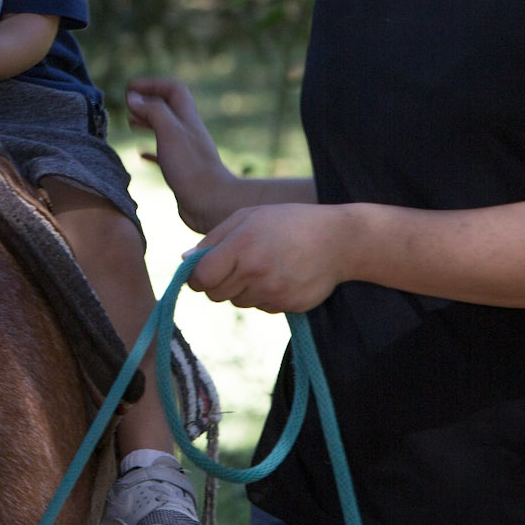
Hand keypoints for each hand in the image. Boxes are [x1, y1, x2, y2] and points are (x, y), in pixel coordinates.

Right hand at [126, 78, 237, 232]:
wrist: (210, 204)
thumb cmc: (191, 168)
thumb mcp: (170, 132)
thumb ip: (153, 111)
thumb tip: (133, 98)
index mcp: (187, 119)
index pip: (173, 89)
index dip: (152, 84)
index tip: (130, 89)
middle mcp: (187, 132)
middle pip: (168, 107)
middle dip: (147, 102)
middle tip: (127, 106)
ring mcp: (184, 152)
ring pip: (164, 129)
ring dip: (147, 122)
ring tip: (130, 123)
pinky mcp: (180, 170)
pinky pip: (163, 154)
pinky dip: (150, 150)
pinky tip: (140, 154)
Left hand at [188, 204, 354, 313]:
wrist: (339, 240)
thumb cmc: (289, 222)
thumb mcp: (248, 217)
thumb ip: (213, 238)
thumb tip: (185, 260)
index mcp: (241, 246)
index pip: (200, 277)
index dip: (196, 277)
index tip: (202, 271)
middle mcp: (255, 272)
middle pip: (215, 294)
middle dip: (217, 283)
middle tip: (235, 265)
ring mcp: (272, 292)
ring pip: (238, 302)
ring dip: (243, 289)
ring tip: (264, 265)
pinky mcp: (288, 307)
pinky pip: (262, 307)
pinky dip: (265, 296)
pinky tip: (281, 275)